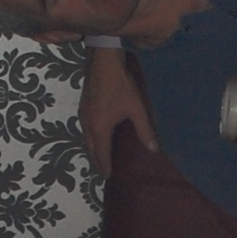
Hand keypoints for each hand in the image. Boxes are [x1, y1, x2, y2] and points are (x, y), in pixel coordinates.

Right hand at [78, 44, 154, 172]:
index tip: (108, 176)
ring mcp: (82, 115)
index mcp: (100, 128)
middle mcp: (87, 124)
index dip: (105, 166)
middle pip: (90, 149)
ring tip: (99, 156)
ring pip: (86, 139)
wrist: (102, 61)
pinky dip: (90, 138)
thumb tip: (154, 149)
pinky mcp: (82, 106)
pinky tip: (96, 136)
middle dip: (96, 161)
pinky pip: (84, 129)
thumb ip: (145, 130)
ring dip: (92, 150)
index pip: (101, 154)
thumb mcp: (136, 108)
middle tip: (103, 170)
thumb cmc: (120, 85)